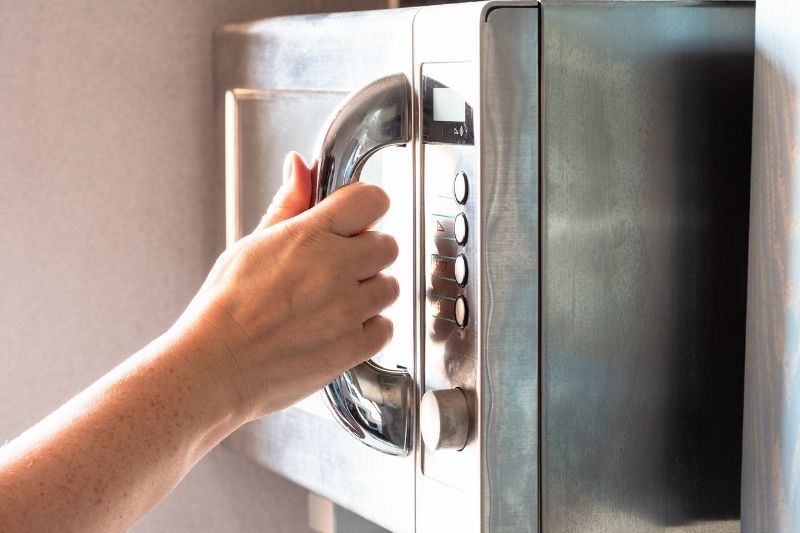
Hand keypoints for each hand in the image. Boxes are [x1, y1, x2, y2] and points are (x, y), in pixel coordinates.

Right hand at [170, 152, 399, 421]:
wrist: (213, 365)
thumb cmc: (225, 307)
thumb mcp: (252, 243)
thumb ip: (287, 204)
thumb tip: (300, 166)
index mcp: (308, 235)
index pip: (371, 199)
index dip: (367, 207)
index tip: (358, 219)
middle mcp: (333, 269)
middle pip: (388, 245)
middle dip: (369, 253)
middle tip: (342, 267)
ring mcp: (345, 309)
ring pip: (390, 287)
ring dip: (370, 292)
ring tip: (336, 302)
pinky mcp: (351, 347)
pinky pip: (386, 328)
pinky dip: (369, 329)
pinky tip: (342, 328)